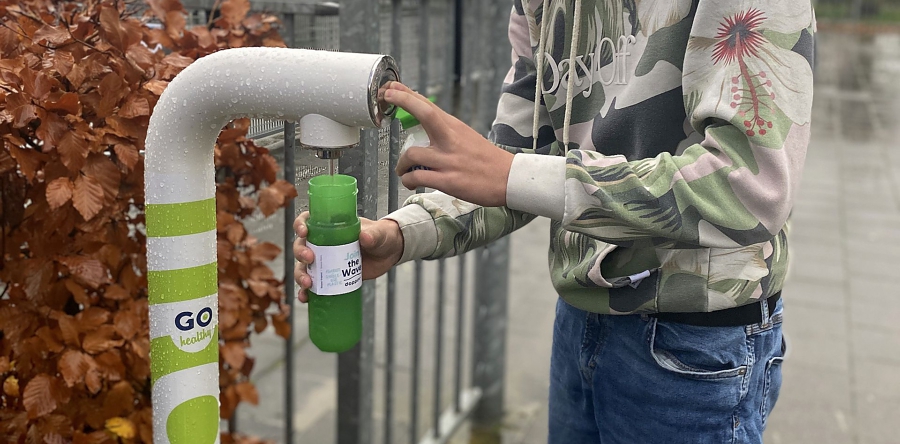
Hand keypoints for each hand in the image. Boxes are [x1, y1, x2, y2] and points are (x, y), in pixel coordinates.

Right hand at [292, 212, 403, 301]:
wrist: (388, 255)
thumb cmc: (381, 237)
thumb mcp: (379, 233)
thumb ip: (373, 234)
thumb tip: (365, 237)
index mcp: (331, 226)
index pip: (308, 221)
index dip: (300, 225)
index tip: (304, 232)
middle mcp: (323, 242)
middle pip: (302, 245)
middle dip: (300, 252)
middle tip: (310, 259)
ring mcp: (325, 261)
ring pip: (303, 267)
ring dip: (300, 275)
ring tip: (308, 284)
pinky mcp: (330, 277)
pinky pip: (313, 284)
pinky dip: (306, 292)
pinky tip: (305, 297)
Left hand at [383, 81, 513, 206]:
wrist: (509, 179)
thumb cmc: (487, 160)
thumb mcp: (466, 137)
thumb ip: (445, 130)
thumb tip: (424, 120)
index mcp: (455, 128)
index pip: (429, 105)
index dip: (407, 94)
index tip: (391, 87)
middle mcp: (451, 140)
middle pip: (424, 113)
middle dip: (402, 100)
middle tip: (385, 98)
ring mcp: (449, 160)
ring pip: (411, 154)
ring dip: (401, 164)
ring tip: (402, 170)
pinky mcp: (448, 181)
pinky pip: (417, 177)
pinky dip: (408, 179)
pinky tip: (410, 181)